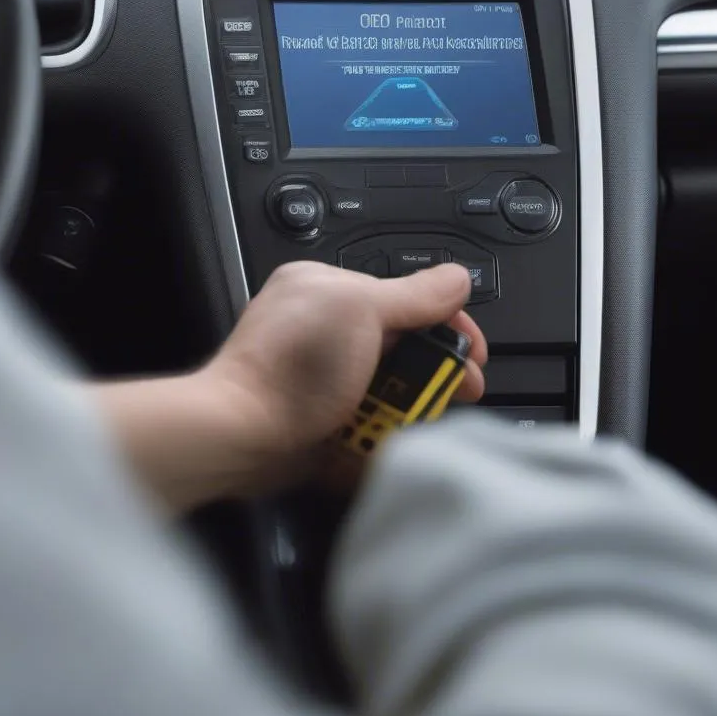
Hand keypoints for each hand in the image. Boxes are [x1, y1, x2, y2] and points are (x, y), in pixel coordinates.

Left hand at [206, 261, 486, 473]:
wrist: (242, 434)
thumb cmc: (293, 365)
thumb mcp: (362, 311)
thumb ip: (415, 295)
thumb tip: (458, 278)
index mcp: (328, 287)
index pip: (406, 297)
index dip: (447, 324)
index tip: (474, 355)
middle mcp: (323, 325)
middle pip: (401, 344)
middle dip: (435, 370)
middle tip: (460, 391)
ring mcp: (320, 373)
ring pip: (388, 385)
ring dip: (411, 404)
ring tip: (422, 419)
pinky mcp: (318, 414)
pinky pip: (366, 418)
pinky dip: (381, 429)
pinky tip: (389, 438)